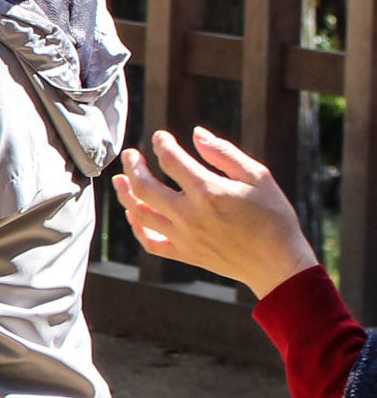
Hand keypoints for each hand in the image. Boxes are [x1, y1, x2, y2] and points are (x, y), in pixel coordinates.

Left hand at [112, 126, 316, 301]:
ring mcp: (184, 237)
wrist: (277, 263)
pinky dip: (137, 228)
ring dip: (125, 195)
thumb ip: (224, 153)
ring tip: (120, 180)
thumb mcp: (257, 177)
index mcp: (208, 192)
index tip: (161, 137)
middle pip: (144, 187)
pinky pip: (150, 242)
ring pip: (140, 215)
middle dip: (133, 167)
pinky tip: (134, 214)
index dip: (162, 145)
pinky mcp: (184, 255)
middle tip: (130, 155)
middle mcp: (189, 215)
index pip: (171, 161)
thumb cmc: (273, 216)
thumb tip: (196, 134)